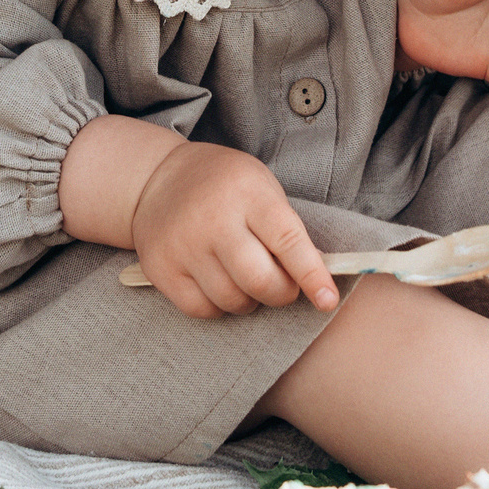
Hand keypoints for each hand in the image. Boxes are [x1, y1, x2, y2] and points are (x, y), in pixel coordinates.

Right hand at [128, 143, 338, 318]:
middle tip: (282, 285)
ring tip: (245, 277)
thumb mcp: (262, 188)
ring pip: (233, 300)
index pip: (288, 241)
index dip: (312, 276)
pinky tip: (219, 283)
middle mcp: (213, 219)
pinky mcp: (160, 268)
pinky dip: (219, 306)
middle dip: (281, 293)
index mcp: (248, 193)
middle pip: (260, 281)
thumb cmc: (225, 186)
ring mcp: (183, 245)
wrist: (160, 178)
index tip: (327, 301)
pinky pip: (202, 309)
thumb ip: (286, 230)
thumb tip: (315, 281)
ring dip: (250, 301)